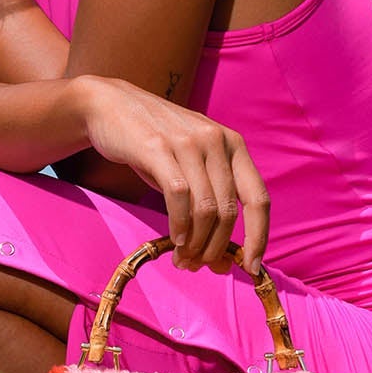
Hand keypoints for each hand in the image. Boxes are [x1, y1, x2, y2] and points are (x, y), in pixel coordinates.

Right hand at [78, 76, 270, 276]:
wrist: (111, 105)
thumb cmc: (155, 143)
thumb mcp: (191, 164)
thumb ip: (210, 202)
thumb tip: (222, 260)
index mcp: (233, 144)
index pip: (259, 198)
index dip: (259, 236)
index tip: (252, 267)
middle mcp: (216, 141)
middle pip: (228, 211)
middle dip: (215, 247)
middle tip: (198, 266)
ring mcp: (188, 142)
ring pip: (205, 209)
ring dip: (195, 243)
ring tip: (183, 259)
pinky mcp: (158, 148)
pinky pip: (178, 197)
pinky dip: (179, 226)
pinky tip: (174, 239)